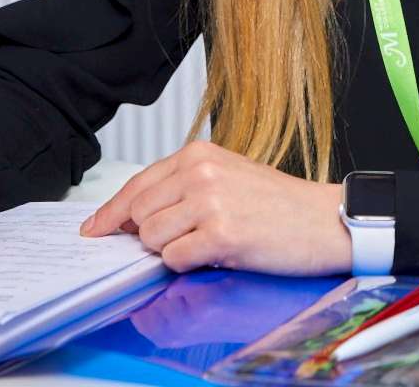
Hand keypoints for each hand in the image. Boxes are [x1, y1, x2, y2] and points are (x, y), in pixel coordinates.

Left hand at [80, 140, 349, 274]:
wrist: (324, 220)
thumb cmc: (279, 203)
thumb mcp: (227, 177)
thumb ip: (182, 188)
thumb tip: (134, 218)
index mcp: (198, 154)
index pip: (136, 185)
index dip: (110, 212)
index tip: (95, 229)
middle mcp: (200, 173)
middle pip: (138, 213)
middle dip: (150, 234)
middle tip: (182, 239)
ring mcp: (210, 203)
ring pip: (153, 239)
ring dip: (173, 250)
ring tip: (209, 243)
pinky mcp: (222, 235)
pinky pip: (176, 259)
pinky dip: (190, 264)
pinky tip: (218, 253)